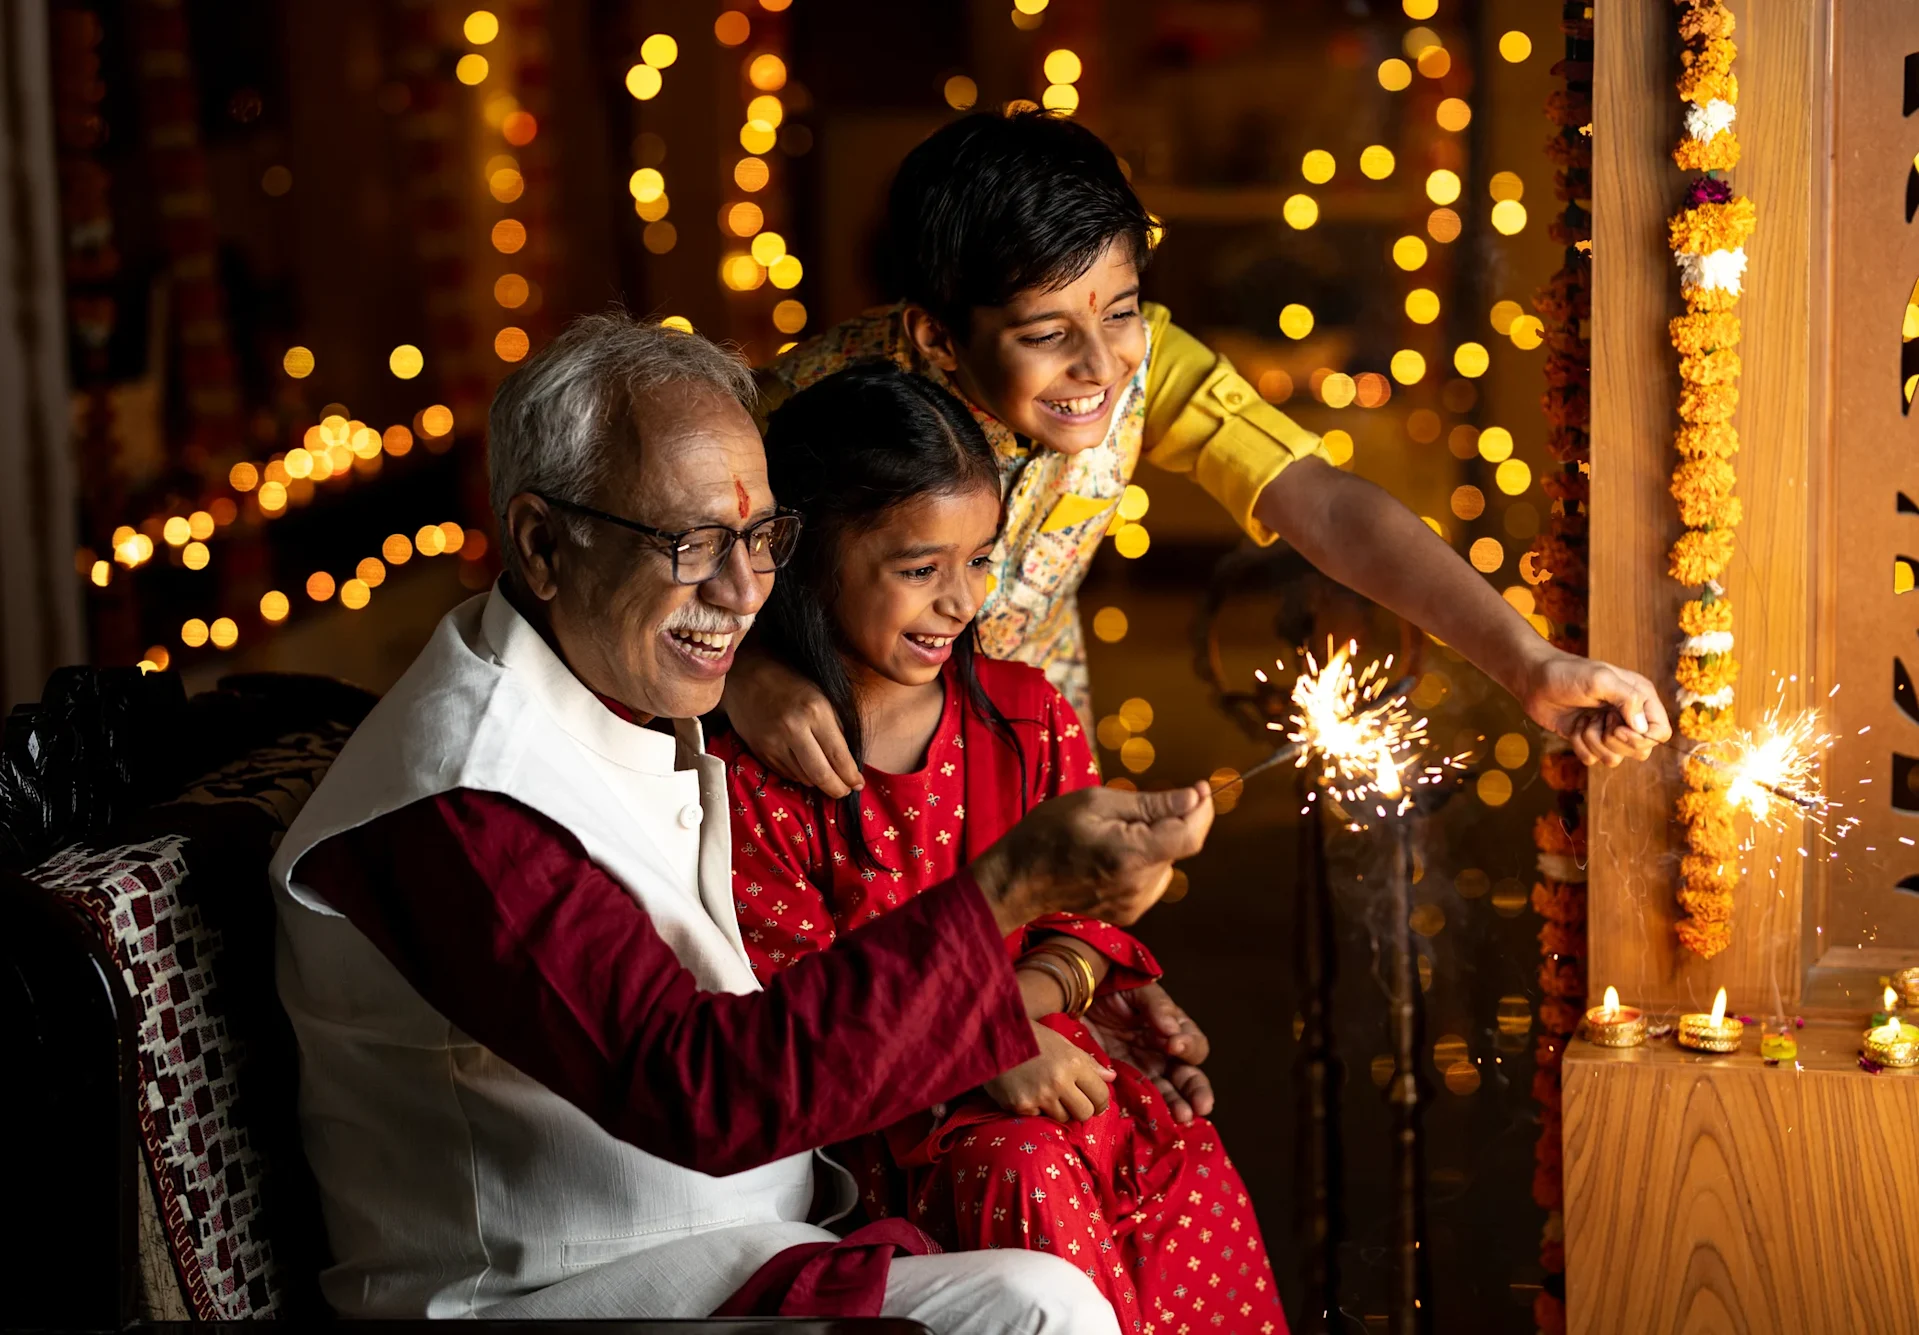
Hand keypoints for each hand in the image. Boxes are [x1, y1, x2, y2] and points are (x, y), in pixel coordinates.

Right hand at [721, 649, 863, 796]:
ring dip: (818, 782)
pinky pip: (786, 774)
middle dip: (837, 789)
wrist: (746, 675)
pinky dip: (800, 775)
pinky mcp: (760, 751)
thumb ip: (837, 726)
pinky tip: (805, 767)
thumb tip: (849, 760)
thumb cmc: (790, 682)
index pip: (838, 755)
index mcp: (815, 711)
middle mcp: (793, 729)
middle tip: (844, 791)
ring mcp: (774, 743)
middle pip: (820, 774)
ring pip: (803, 778)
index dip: (851, 776)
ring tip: (827, 777)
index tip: (858, 784)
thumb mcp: (822, 695)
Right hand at [971, 783, 1214, 934]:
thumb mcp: (1095, 802)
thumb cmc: (1049, 832)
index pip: (1190, 836)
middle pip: (1179, 847)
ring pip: (1168, 863)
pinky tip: (1114, 854)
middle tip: (1137, 807)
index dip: (1202, 810)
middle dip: (1172, 821)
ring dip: (1157, 842)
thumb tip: (1194, 798)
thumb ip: (1149, 804)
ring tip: (1117, 833)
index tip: (1200, 788)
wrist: (1018, 879)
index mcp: (1132, 856)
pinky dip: (1145, 861)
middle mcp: (1140, 886)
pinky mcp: (1129, 913)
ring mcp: (1135, 904)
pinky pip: (1153, 879)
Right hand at [984, 1021, 1115, 1121]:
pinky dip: (1036, 1109)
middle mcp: (1058, 1081)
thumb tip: (1111, 1078)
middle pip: (1085, 1113)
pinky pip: (1039, 1117)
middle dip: (1081, 1109)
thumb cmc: (1030, 1037)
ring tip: (1046, 1093)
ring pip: (1063, 1118)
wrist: (990, 1036)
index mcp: (1073, 1062)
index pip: (1100, 1094)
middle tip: (1072, 1101)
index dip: (1100, 1101)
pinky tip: (1028, 1092)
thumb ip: (1087, 1062)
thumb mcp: (1062, 1043)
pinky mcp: (1021, 1106)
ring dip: (1058, 1110)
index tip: (1095, 1102)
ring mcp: (1039, 1096)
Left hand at [1084, 982, 1214, 1122]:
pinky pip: (1135, 1103)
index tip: (1175, 1045)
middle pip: (1188, 1079)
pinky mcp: (1120, 1085)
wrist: (1078, 1000)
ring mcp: (1142, 1074)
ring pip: (1167, 1096)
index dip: (1190, 1048)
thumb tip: (1172, 1030)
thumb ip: (1157, 1006)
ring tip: (1181, 1117)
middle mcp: (1162, 1058)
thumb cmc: (1113, 992)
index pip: (1194, 1047)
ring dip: (1177, 1107)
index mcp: (1173, 1034)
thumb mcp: (1138, 992)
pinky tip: (1151, 1121)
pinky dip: (1144, 1114)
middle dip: (1197, 1093)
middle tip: (1201, 1105)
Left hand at [1520, 651, 1672, 767]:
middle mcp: (1628, 716)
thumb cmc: (1567, 674)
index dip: (1642, 738)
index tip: (1616, 727)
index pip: (1660, 732)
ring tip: (1584, 721)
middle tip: (1598, 720)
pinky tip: (1574, 727)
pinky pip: (1593, 760)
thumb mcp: (1600, 680)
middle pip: (1641, 751)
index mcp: (1640, 698)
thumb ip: (1627, 699)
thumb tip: (1642, 729)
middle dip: (1615, 741)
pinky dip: (1580, 747)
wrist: (1533, 680)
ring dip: (1594, 743)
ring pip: (1616, 758)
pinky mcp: (1588, 740)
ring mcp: (1608, 729)